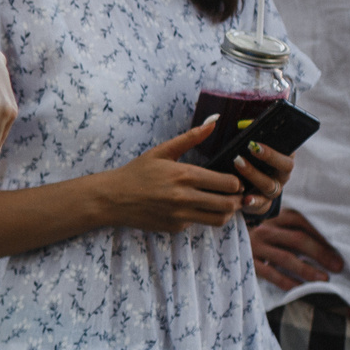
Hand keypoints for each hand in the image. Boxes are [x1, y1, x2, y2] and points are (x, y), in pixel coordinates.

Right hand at [93, 122, 245, 232]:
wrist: (113, 198)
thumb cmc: (137, 172)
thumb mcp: (161, 151)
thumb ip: (190, 138)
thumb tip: (213, 122)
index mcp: (185, 175)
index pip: (228, 184)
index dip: (236, 183)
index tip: (234, 181)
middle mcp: (185, 197)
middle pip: (228, 204)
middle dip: (237, 200)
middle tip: (235, 196)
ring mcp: (180, 215)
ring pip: (218, 219)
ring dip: (226, 213)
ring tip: (222, 205)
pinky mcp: (174, 227)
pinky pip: (198, 224)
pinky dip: (201, 217)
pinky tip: (194, 208)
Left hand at [232, 139, 294, 214]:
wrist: (241, 185)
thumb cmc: (246, 159)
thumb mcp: (247, 145)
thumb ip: (247, 132)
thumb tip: (242, 122)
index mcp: (283, 156)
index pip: (290, 148)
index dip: (279, 141)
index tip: (261, 136)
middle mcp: (282, 174)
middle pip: (286, 165)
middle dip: (270, 155)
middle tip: (250, 146)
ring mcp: (274, 190)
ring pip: (270, 184)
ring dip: (254, 174)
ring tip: (238, 163)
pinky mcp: (262, 204)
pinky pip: (261, 205)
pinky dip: (253, 202)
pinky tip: (244, 199)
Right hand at [251, 205, 344, 290]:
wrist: (225, 241)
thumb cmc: (260, 236)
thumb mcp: (274, 226)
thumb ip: (293, 230)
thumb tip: (328, 247)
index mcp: (275, 216)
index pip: (301, 221)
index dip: (321, 235)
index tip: (339, 248)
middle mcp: (265, 229)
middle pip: (297, 239)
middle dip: (320, 253)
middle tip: (338, 266)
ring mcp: (254, 245)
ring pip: (285, 257)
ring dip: (306, 269)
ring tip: (324, 279)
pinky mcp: (246, 261)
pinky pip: (269, 273)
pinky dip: (286, 281)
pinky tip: (299, 288)